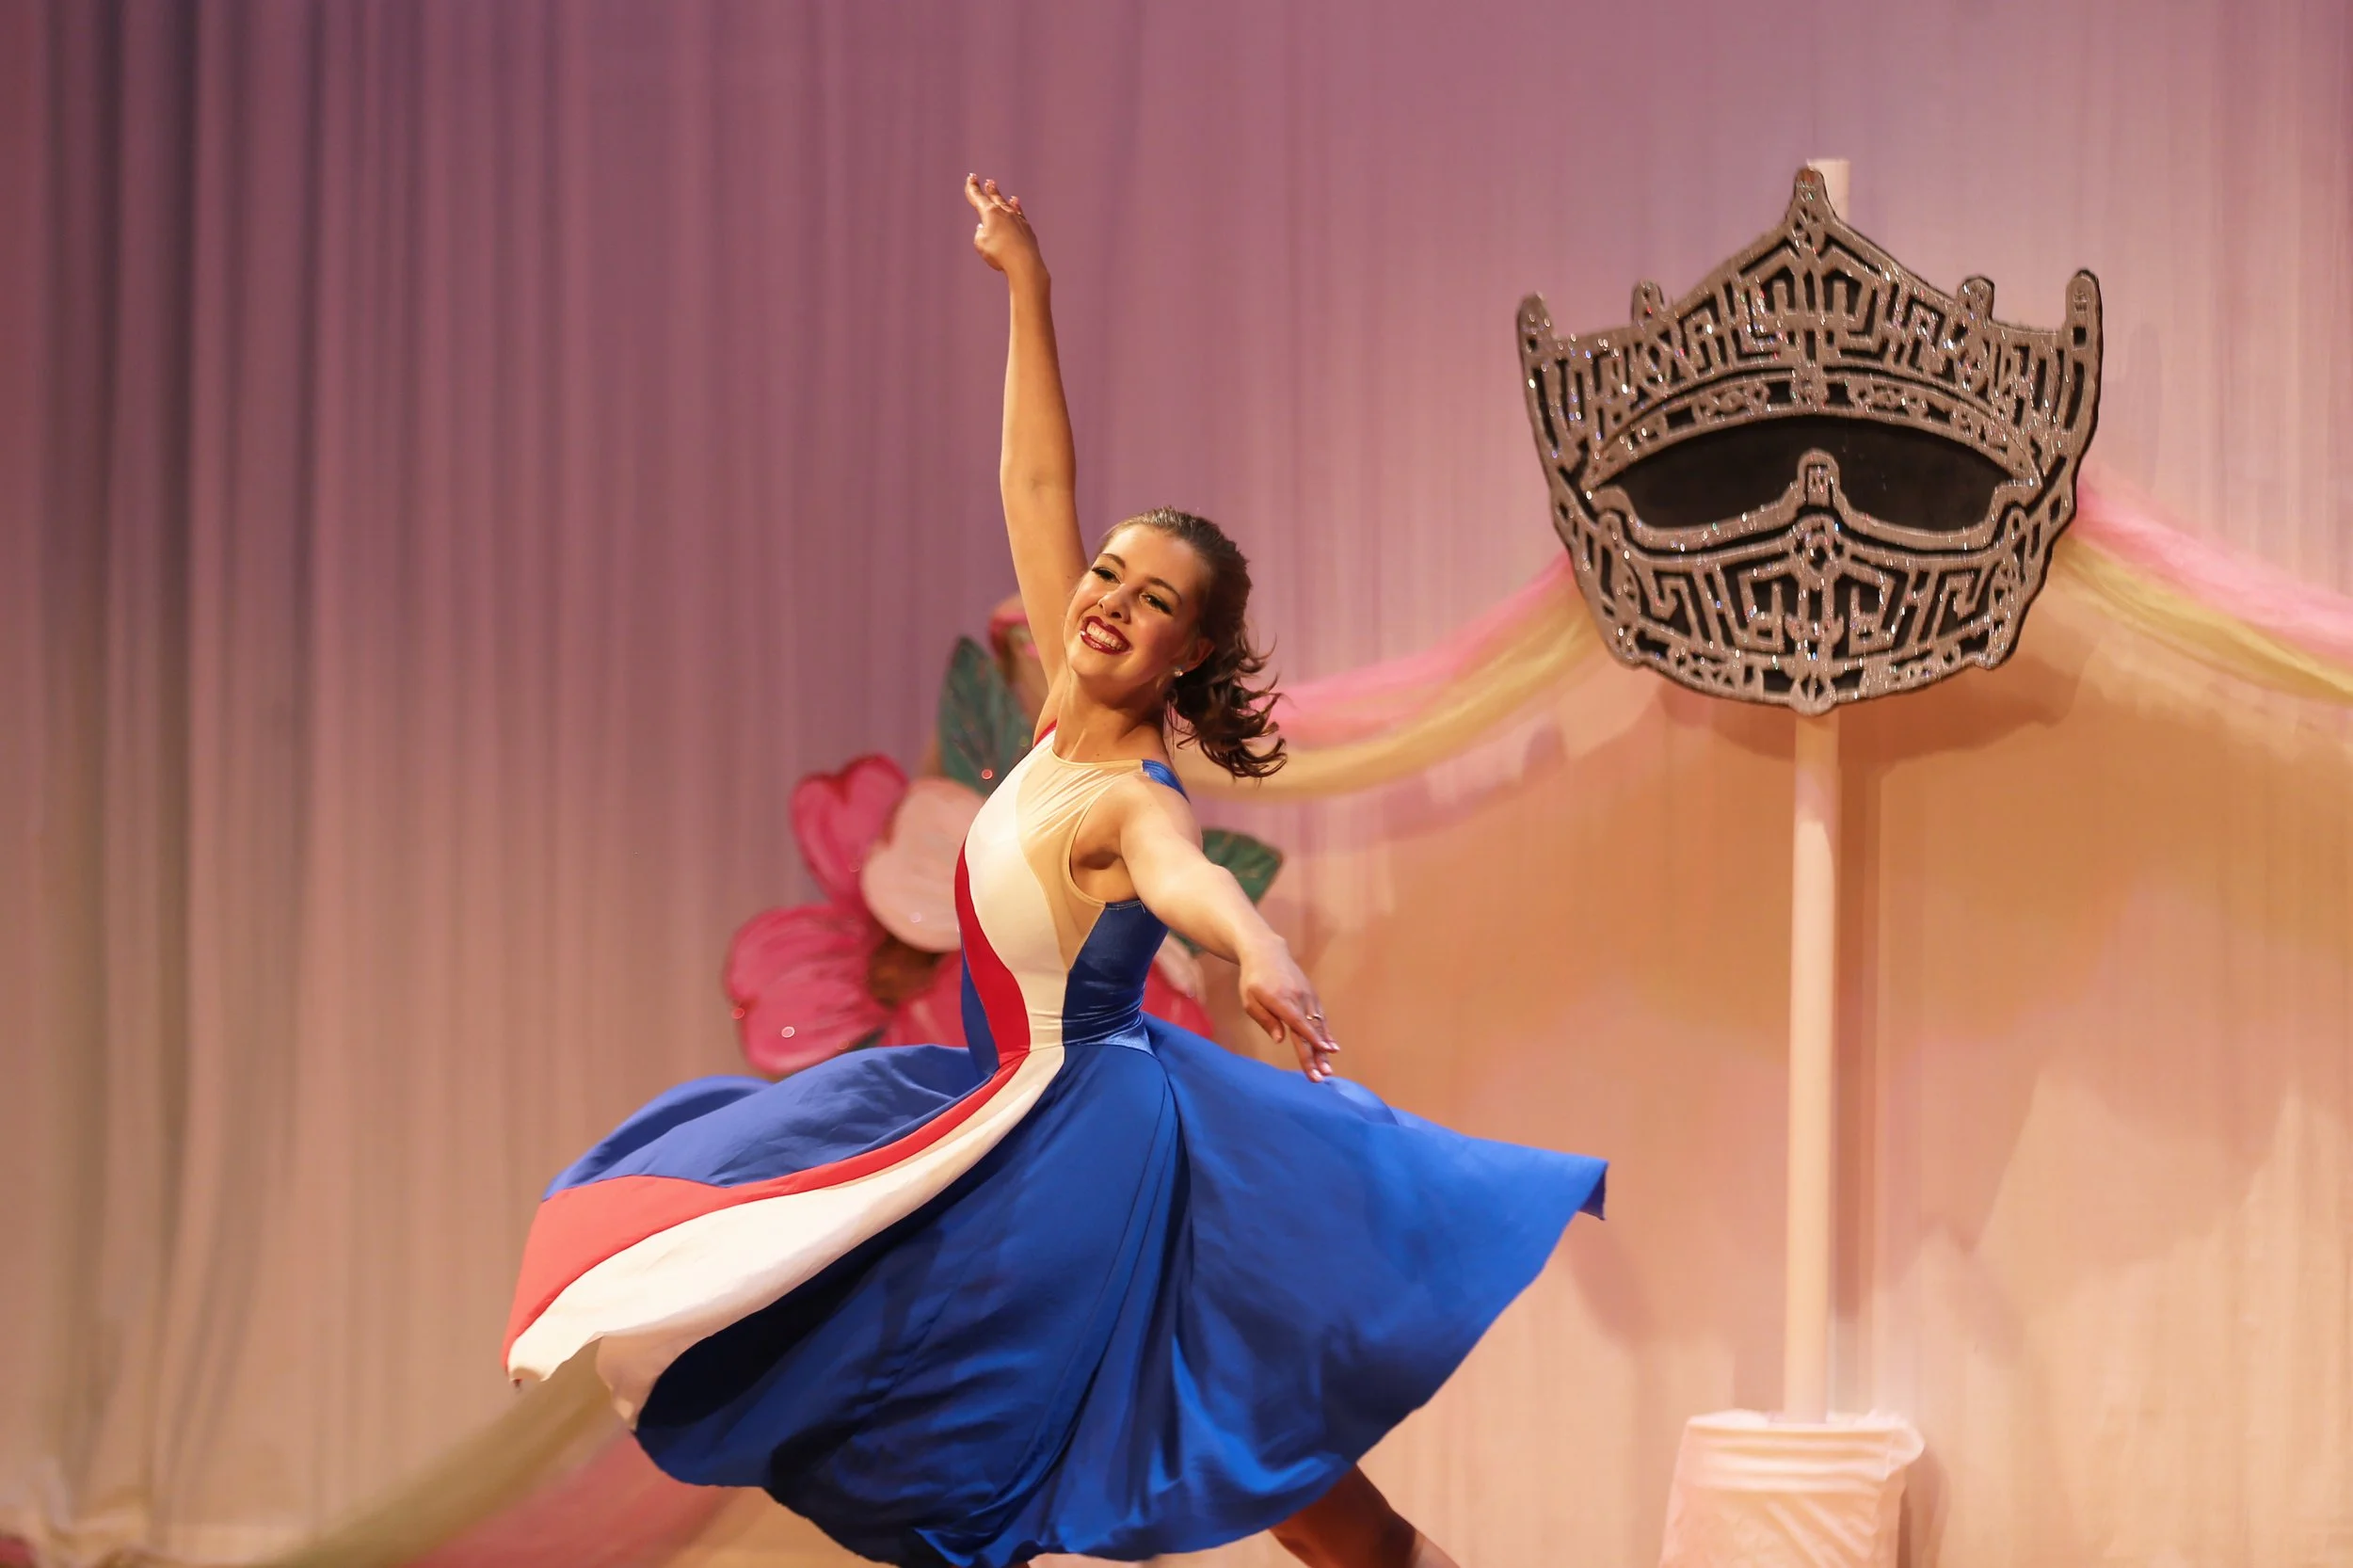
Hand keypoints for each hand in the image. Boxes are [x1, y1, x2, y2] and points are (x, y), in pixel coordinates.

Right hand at [964, 174, 1041, 278]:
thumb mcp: (981, 244)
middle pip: (995, 198)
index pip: (978, 197)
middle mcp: (1004, 212)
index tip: (971, 178)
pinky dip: (1015, 207)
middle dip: (989, 190)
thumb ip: (981, 233)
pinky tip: (1015, 203)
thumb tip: (985, 228)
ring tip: (995, 187)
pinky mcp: (1026, 228)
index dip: (973, 188)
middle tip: (987, 182)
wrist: (1023, 262)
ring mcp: (1017, 219)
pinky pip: (1019, 213)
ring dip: (1000, 196)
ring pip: (1007, 204)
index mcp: (990, 213)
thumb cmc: (999, 254)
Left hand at [1238, 938, 1340, 1082]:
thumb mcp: (1249, 999)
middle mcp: (1299, 998)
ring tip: (1328, 1068)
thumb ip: (1265, 1019)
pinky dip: (1326, 1033)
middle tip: (1323, 1076)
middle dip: (1317, 1054)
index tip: (1323, 1053)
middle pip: (1310, 1030)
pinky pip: (1320, 1017)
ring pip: (1318, 1025)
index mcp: (1281, 1000)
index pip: (1298, 1023)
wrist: (1267, 952)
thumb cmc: (1253, 979)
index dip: (1311, 1039)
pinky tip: (1330, 1047)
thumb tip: (1280, 1039)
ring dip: (1324, 1047)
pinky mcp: (1312, 995)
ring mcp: (1308, 996)